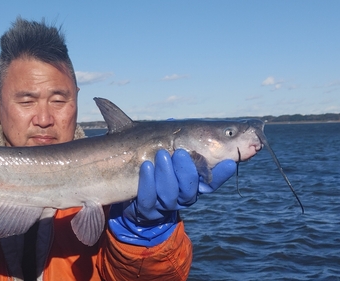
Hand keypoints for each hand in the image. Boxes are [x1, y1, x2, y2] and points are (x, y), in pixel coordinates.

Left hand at [109, 149, 235, 246]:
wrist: (129, 192)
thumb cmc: (150, 166)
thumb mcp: (162, 151)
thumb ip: (173, 140)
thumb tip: (174, 121)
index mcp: (192, 183)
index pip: (212, 181)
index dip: (222, 174)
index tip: (229, 162)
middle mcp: (181, 196)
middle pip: (191, 189)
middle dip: (187, 171)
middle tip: (180, 153)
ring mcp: (164, 205)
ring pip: (170, 195)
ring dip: (166, 174)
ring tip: (161, 155)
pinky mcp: (146, 209)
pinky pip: (148, 199)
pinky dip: (148, 182)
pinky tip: (146, 166)